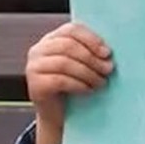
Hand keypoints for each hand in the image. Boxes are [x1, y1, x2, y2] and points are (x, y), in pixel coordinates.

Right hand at [25, 22, 113, 143]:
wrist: (61, 114)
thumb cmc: (78, 84)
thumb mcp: (85, 63)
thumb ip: (93, 51)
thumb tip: (111, 49)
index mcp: (53, 39)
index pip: (72, 29)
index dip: (91, 39)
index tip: (108, 52)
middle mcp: (39, 49)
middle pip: (68, 46)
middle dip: (92, 58)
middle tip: (108, 69)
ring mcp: (33, 67)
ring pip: (64, 63)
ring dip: (88, 73)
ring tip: (101, 82)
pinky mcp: (34, 85)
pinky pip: (59, 80)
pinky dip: (79, 85)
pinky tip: (89, 90)